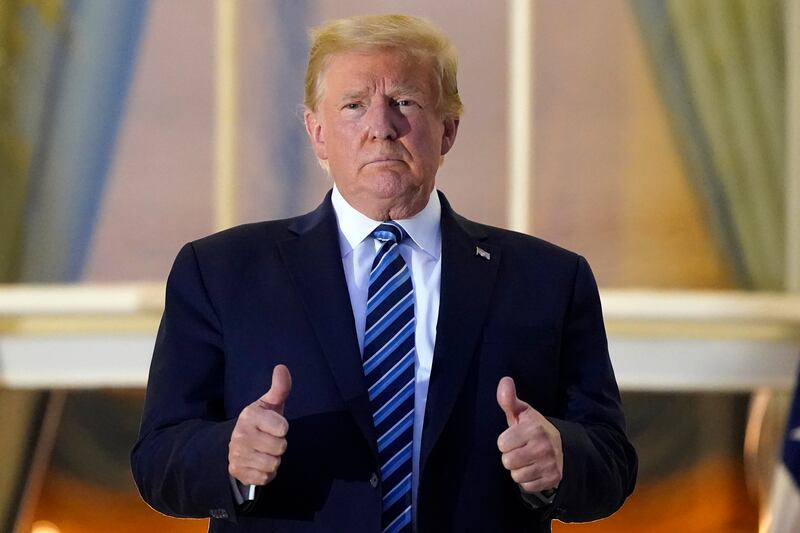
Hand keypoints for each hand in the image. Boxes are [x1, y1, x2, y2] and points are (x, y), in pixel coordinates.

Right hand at [228, 364, 291, 485]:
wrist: (239, 443)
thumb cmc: (262, 421)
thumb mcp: (270, 404)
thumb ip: (280, 387)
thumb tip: (281, 367)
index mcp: (249, 415)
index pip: (283, 428)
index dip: (282, 428)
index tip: (274, 425)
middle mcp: (240, 435)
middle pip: (280, 447)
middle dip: (279, 445)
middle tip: (269, 440)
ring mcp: (237, 454)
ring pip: (273, 464)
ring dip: (274, 460)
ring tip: (265, 451)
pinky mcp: (237, 471)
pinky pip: (265, 478)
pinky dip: (266, 473)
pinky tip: (259, 463)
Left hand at [496, 376, 562, 493]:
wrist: (561, 446)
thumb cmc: (533, 428)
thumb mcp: (522, 413)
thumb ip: (509, 399)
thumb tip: (504, 381)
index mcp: (534, 428)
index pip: (502, 444)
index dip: (505, 441)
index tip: (515, 437)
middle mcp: (543, 447)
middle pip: (507, 462)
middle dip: (511, 456)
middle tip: (521, 449)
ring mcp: (549, 464)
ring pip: (516, 475)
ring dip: (519, 469)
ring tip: (527, 459)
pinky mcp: (552, 479)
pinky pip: (526, 486)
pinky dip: (528, 480)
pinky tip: (534, 469)